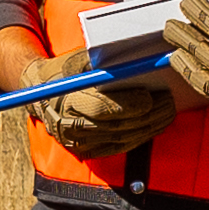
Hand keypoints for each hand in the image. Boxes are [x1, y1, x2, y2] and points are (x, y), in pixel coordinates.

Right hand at [0, 29, 186, 149]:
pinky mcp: (85, 151)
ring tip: (167, 112)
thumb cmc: (65, 70)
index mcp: (66, 99)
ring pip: (122, 139)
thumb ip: (103, 61)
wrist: (39, 93)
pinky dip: (139, 137)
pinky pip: (118, 147)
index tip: (151, 96)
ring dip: (149, 127)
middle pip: (117, 126)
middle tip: (169, 103)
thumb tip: (139, 58)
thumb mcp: (78, 59)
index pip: (102, 108)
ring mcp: (77, 142)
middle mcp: (69, 125)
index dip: (130, 105)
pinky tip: (153, 125)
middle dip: (147, 116)